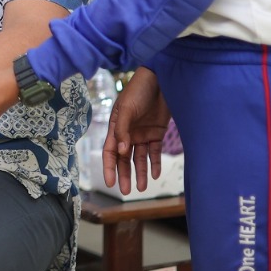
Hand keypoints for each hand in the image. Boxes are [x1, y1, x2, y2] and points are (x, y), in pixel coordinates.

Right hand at [101, 68, 171, 195]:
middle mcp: (128, 132)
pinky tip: (154, 174)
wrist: (162, 78)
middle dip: (124, 174)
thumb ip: (123, 130)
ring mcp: (143, 133)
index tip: (110, 183)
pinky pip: (155, 152)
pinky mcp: (157, 132)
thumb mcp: (127, 108)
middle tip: (126, 191)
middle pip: (124, 158)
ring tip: (142, 188)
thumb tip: (121, 151)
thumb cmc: (139, 89)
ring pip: (139, 158)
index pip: (109, 151)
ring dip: (140, 172)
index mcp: (116, 126)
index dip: (109, 167)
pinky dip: (154, 163)